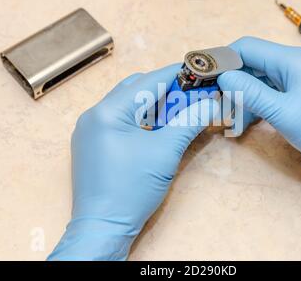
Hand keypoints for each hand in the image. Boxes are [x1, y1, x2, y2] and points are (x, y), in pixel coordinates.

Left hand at [48, 64, 218, 260]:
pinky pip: (120, 121)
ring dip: (154, 105)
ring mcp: (90, 130)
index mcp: (107, 112)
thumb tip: (210, 103)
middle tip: (192, 95)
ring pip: (128, 105)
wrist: (103, 228)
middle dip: (166, 90)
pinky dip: (141, 120)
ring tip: (179, 110)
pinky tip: (159, 126)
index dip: (176, 74)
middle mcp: (94, 115)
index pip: (147, 82)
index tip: (198, 71)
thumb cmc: (131, 189)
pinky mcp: (93, 144)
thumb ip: (189, 121)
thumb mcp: (165, 152)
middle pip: (135, 89)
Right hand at [219, 37, 300, 202]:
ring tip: (230, 111)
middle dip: (233, 78)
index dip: (224, 59)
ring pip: (264, 75)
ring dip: (246, 90)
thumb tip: (224, 76)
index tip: (206, 77)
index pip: (248, 47)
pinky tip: (249, 114)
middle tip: (215, 98)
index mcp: (293, 60)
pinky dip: (261, 97)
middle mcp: (298, 61)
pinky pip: (276, 87)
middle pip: (255, 61)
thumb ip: (251, 92)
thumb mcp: (283, 113)